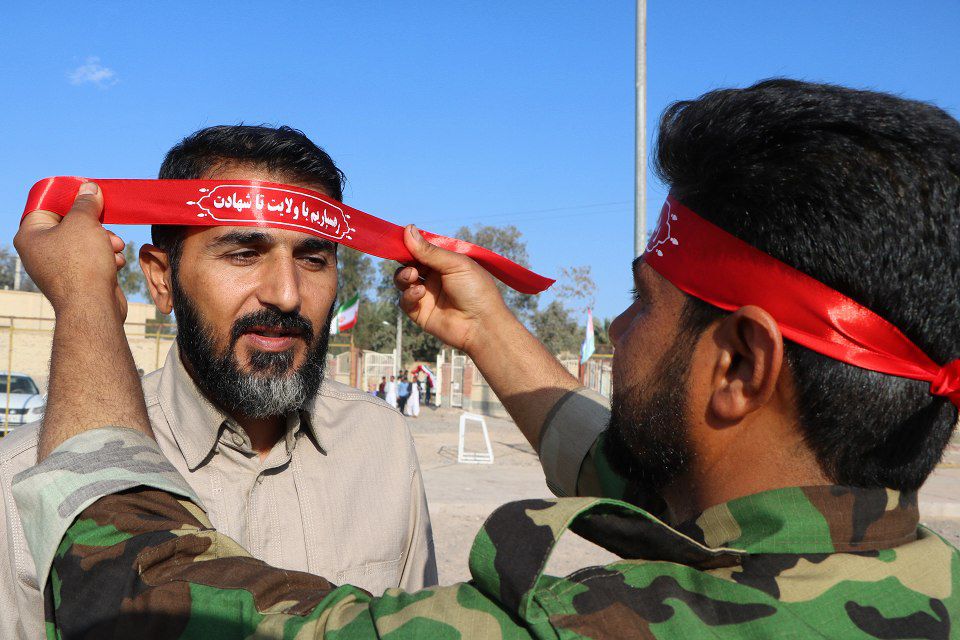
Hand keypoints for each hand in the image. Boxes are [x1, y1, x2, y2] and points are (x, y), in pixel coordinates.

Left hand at [14, 182, 128, 321]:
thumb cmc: (82, 263)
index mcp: (31, 235)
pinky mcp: (77, 280)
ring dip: (105, 240)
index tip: (87, 191)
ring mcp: (59, 267)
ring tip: (117, 246)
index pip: (46, 205)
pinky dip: (106, 258)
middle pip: (69, 223)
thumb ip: (86, 202)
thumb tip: (89, 188)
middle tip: (106, 222)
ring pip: (85, 242)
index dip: (68, 196)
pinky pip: (92, 260)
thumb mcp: (84, 222)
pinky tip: (116, 262)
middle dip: (94, 223)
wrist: (93, 307)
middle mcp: (40, 251)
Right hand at [394, 225, 517, 354]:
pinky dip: (409, 295)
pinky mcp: (421, 313)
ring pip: (403, 281)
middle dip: (404, 260)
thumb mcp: (455, 264)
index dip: (409, 245)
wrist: (482, 325)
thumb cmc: (476, 290)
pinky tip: (420, 293)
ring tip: (412, 276)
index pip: (421, 250)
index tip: (399, 238)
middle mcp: (435, 277)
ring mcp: (427, 295)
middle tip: (409, 262)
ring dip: (403, 276)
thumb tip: (408, 229)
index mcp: (445, 263)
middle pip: (409, 264)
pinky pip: (405, 301)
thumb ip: (429, 250)